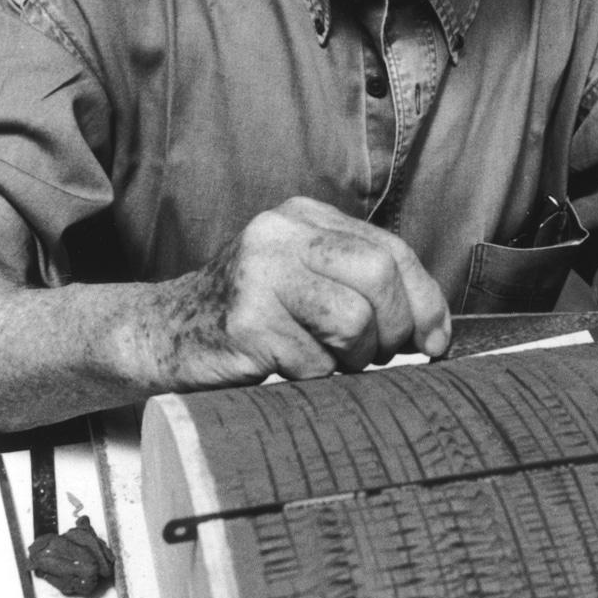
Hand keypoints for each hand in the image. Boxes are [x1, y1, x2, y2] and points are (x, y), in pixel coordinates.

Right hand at [163, 197, 450, 385]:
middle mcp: (280, 234)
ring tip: (329, 362)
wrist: (163, 336)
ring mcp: (259, 274)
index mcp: (304, 218)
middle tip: (380, 355)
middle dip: (396, 327)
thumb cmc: (250, 319)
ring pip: (353, 319)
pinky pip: (315, 362)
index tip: (435, 340)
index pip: (391, 249)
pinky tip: (288, 370)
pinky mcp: (245, 322)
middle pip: (378, 273)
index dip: (425, 300)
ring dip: (353, 358)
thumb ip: (361, 286)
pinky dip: (314, 379)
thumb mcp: (305, 281)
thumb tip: (433, 329)